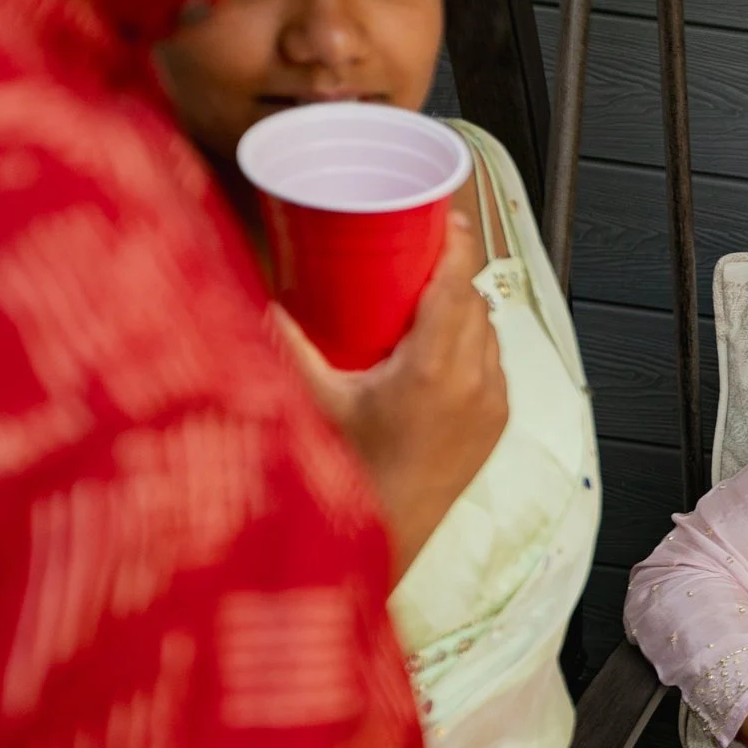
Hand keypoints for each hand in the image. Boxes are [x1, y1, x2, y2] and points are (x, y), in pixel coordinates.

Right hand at [276, 214, 506, 579]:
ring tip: (427, 291)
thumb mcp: (312, 398)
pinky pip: (494, 363)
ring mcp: (493, 404)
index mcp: (434, 371)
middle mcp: (474, 383)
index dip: (455, 242)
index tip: (445, 214)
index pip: (458, 285)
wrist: (387, 533)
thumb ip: (283, 343)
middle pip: (475, 301)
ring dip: (465, 308)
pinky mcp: (498, 422)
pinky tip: (445, 338)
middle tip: (420, 246)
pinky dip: (474, 342)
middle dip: (453, 270)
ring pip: (488, 332)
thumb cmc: (348, 472)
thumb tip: (249, 294)